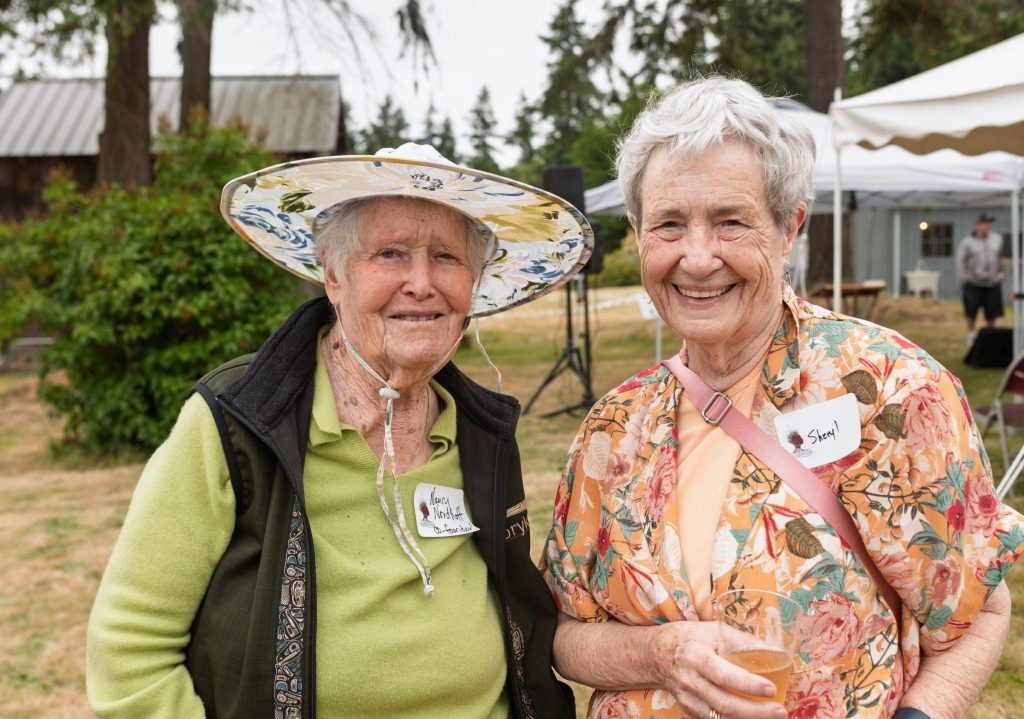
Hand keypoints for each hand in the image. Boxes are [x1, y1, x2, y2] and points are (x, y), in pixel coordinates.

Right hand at [653, 621, 787, 718]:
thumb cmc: (690, 638)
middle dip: (756, 712)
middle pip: (724, 704)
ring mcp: (687, 699)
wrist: (657, 654)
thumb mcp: (713, 630)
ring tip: (772, 716)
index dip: (748, 685)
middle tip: (780, 710)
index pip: (723, 675)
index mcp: (695, 657)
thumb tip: (775, 650)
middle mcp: (689, 681)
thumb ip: (741, 641)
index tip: (771, 689)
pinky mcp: (689, 711)